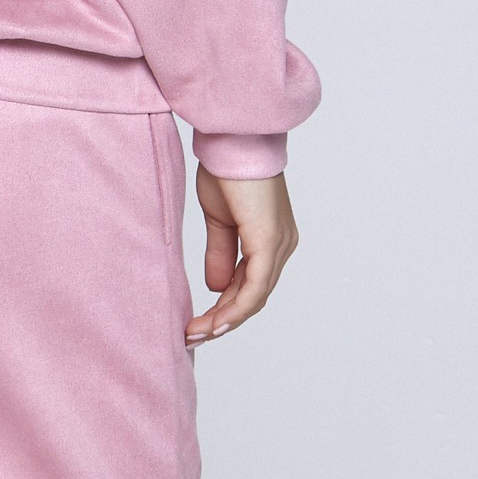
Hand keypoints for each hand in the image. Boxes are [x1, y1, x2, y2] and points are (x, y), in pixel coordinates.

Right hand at [186, 168, 296, 346]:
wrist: (233, 141)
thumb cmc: (227, 170)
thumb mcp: (219, 220)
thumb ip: (220, 254)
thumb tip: (216, 287)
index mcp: (272, 239)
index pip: (251, 284)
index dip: (225, 307)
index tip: (199, 323)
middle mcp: (282, 245)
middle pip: (254, 297)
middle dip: (223, 320)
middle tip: (195, 336)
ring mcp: (279, 245)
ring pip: (255, 297)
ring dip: (224, 320)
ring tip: (197, 334)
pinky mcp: (269, 243)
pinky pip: (254, 288)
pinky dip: (235, 309)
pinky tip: (215, 324)